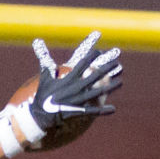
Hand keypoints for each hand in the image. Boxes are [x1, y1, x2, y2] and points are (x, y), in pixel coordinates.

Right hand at [0, 32, 122, 154]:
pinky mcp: (77, 111)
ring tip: (121, 82)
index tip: (100, 51)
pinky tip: (113, 109)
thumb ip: (46, 62)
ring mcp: (77, 100)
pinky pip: (92, 111)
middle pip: (94, 76)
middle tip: (117, 63)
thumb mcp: (45, 78)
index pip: (82, 64)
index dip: (92, 57)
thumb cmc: (43, 96)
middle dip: (106, 69)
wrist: (39, 115)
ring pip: (97, 92)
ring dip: (110, 88)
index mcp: (68, 78)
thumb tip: (38, 43)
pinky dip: (103, 111)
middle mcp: (74, 88)